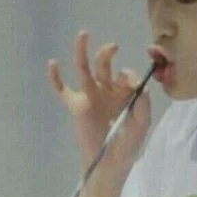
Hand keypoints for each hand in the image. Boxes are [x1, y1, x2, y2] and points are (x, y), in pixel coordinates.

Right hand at [47, 30, 150, 165]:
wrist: (111, 162)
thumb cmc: (129, 143)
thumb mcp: (143, 121)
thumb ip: (143, 101)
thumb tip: (134, 80)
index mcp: (123, 93)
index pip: (125, 74)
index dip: (129, 75)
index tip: (134, 84)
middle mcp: (105, 90)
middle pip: (103, 65)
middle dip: (107, 53)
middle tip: (113, 46)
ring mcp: (89, 96)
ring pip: (83, 69)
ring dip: (82, 51)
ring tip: (84, 34)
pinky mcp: (76, 106)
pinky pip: (62, 90)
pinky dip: (55, 78)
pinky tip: (52, 63)